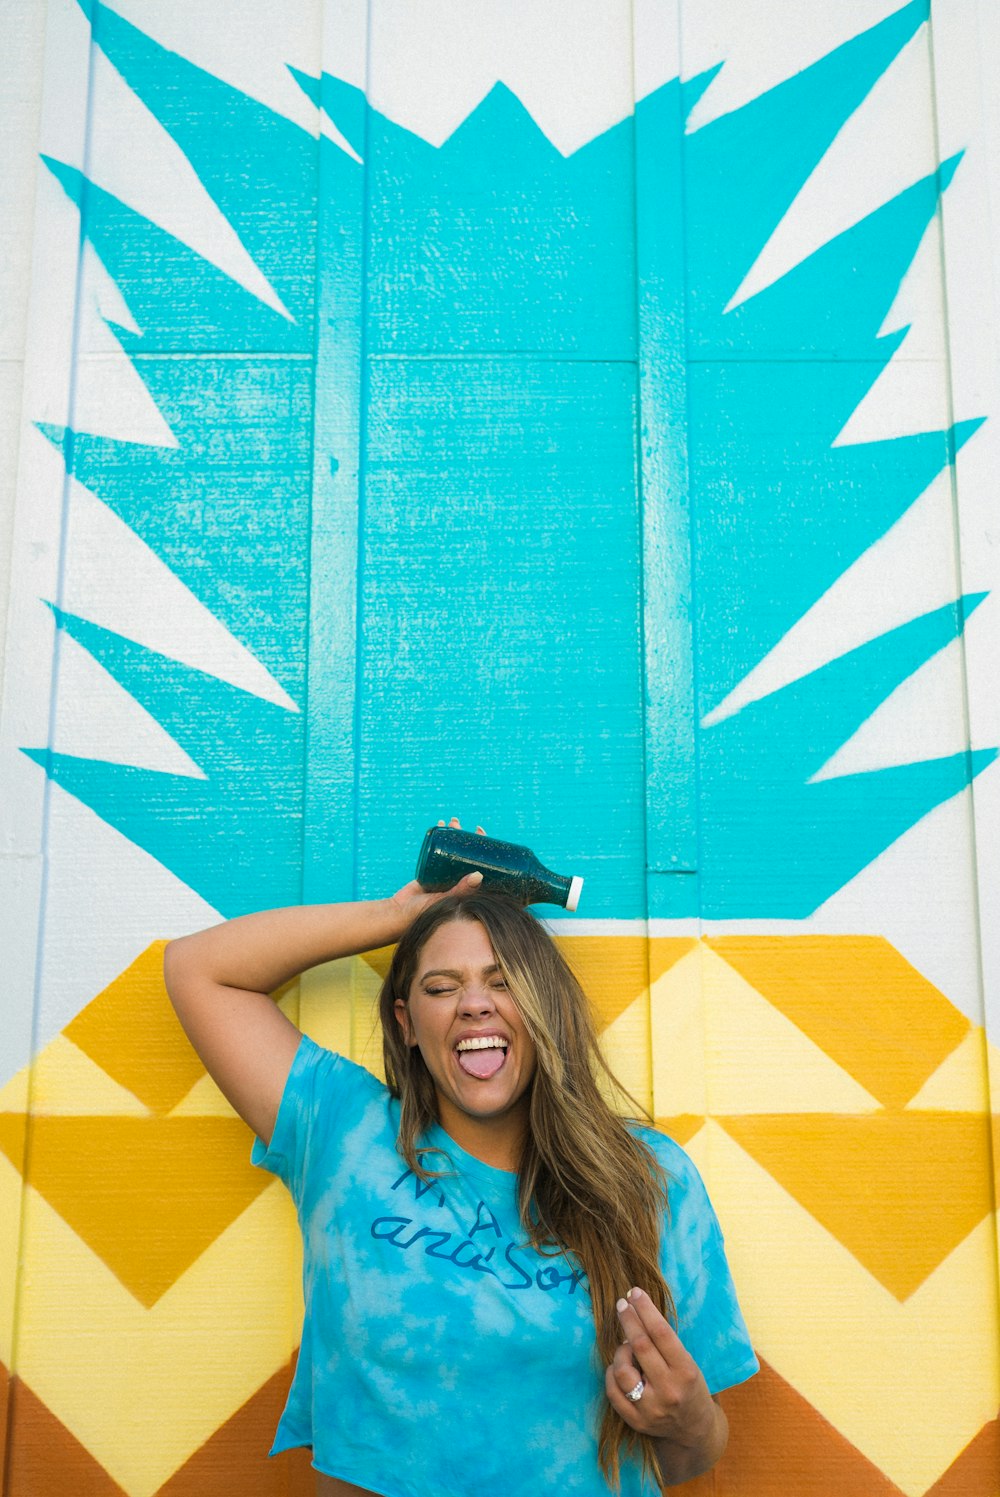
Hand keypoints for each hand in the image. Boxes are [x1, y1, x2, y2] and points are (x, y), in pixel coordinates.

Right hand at [388, 817, 486, 926]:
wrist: (398, 914)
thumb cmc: (426, 915)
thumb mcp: (447, 902)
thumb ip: (461, 891)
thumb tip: (479, 875)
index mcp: (467, 890)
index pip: (482, 867)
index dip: (486, 851)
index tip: (485, 836)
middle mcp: (457, 880)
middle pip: (468, 855)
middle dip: (470, 839)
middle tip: (474, 828)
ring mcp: (443, 874)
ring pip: (453, 850)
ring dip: (455, 834)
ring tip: (455, 822)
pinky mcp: (430, 869)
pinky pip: (436, 850)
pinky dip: (439, 837)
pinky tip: (440, 824)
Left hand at [606, 1287, 723, 1468]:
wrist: (693, 1432)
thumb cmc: (690, 1388)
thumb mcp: (689, 1363)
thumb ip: (666, 1344)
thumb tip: (638, 1311)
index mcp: (686, 1371)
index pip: (661, 1333)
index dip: (646, 1310)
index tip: (635, 1293)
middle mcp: (669, 1390)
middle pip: (640, 1346)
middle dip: (629, 1320)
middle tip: (622, 1304)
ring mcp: (651, 1409)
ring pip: (623, 1370)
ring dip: (620, 1350)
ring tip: (626, 1345)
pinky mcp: (636, 1421)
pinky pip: (613, 1391)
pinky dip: (612, 1373)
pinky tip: (618, 1365)